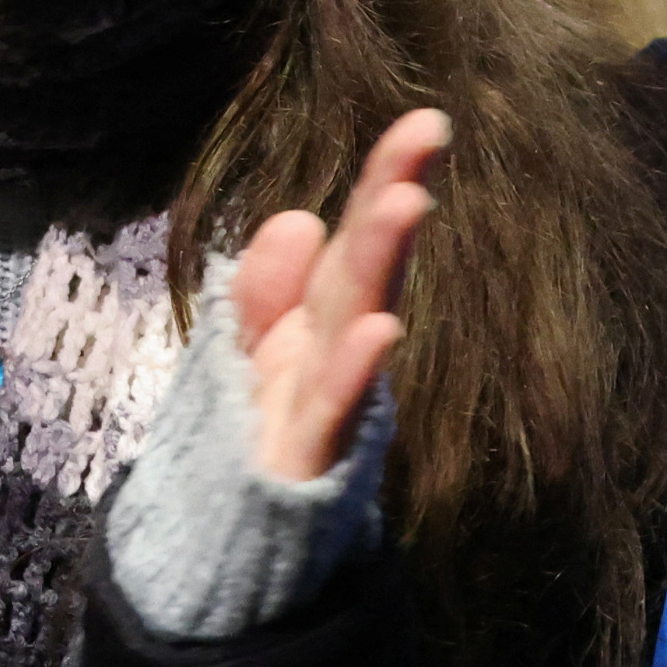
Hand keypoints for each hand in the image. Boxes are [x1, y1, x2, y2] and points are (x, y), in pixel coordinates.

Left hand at [235, 108, 446, 484]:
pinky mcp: (314, 454)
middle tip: (426, 134)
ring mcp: (330, 399)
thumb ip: (265, 288)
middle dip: (390, 199)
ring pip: (357, 320)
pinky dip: (355, 368)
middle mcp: (333, 349)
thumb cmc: (259, 440)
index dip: (384, 179)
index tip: (425, 122)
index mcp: (315, 318)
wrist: (240, 545)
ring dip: (382, 263)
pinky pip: (334, 406)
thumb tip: (299, 217)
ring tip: (406, 201)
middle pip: (363, 265)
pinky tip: (380, 329)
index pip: (352, 236)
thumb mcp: (249, 350)